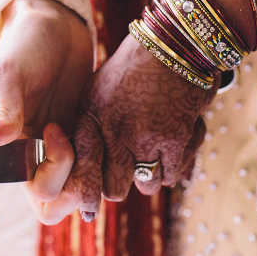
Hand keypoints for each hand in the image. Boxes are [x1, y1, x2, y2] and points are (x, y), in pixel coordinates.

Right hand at [0, 0, 92, 223]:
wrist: (52, 24)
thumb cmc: (23, 46)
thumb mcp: (7, 74)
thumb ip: (2, 111)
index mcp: (16, 150)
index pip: (39, 195)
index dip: (53, 177)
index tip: (56, 130)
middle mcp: (41, 155)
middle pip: (65, 201)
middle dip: (80, 184)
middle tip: (86, 146)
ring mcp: (68, 145)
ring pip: (87, 185)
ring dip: (98, 168)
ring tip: (99, 131)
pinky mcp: (90, 131)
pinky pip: (104, 159)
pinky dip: (112, 151)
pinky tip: (111, 123)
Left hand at [69, 35, 216, 221]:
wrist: (175, 44)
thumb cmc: (135, 68)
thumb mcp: (99, 91)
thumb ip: (92, 128)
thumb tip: (87, 168)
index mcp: (90, 117)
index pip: (81, 169)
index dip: (83, 196)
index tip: (87, 212)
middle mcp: (112, 130)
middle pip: (113, 188)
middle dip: (120, 187)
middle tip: (128, 177)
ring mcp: (142, 136)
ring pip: (144, 185)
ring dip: (149, 177)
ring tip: (153, 157)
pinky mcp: (173, 139)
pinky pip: (171, 176)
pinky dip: (174, 169)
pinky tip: (174, 150)